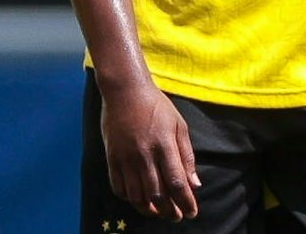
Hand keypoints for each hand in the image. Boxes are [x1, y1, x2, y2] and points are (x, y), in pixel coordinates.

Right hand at [99, 80, 199, 221]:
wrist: (124, 89)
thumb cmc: (156, 105)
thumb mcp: (179, 126)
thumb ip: (187, 156)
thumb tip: (195, 184)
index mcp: (164, 145)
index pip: (176, 183)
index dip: (186, 202)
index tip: (192, 213)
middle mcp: (144, 154)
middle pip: (157, 194)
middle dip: (169, 211)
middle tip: (176, 216)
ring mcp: (125, 156)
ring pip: (136, 195)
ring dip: (149, 209)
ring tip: (158, 211)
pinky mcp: (111, 156)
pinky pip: (118, 186)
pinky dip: (129, 198)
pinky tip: (138, 198)